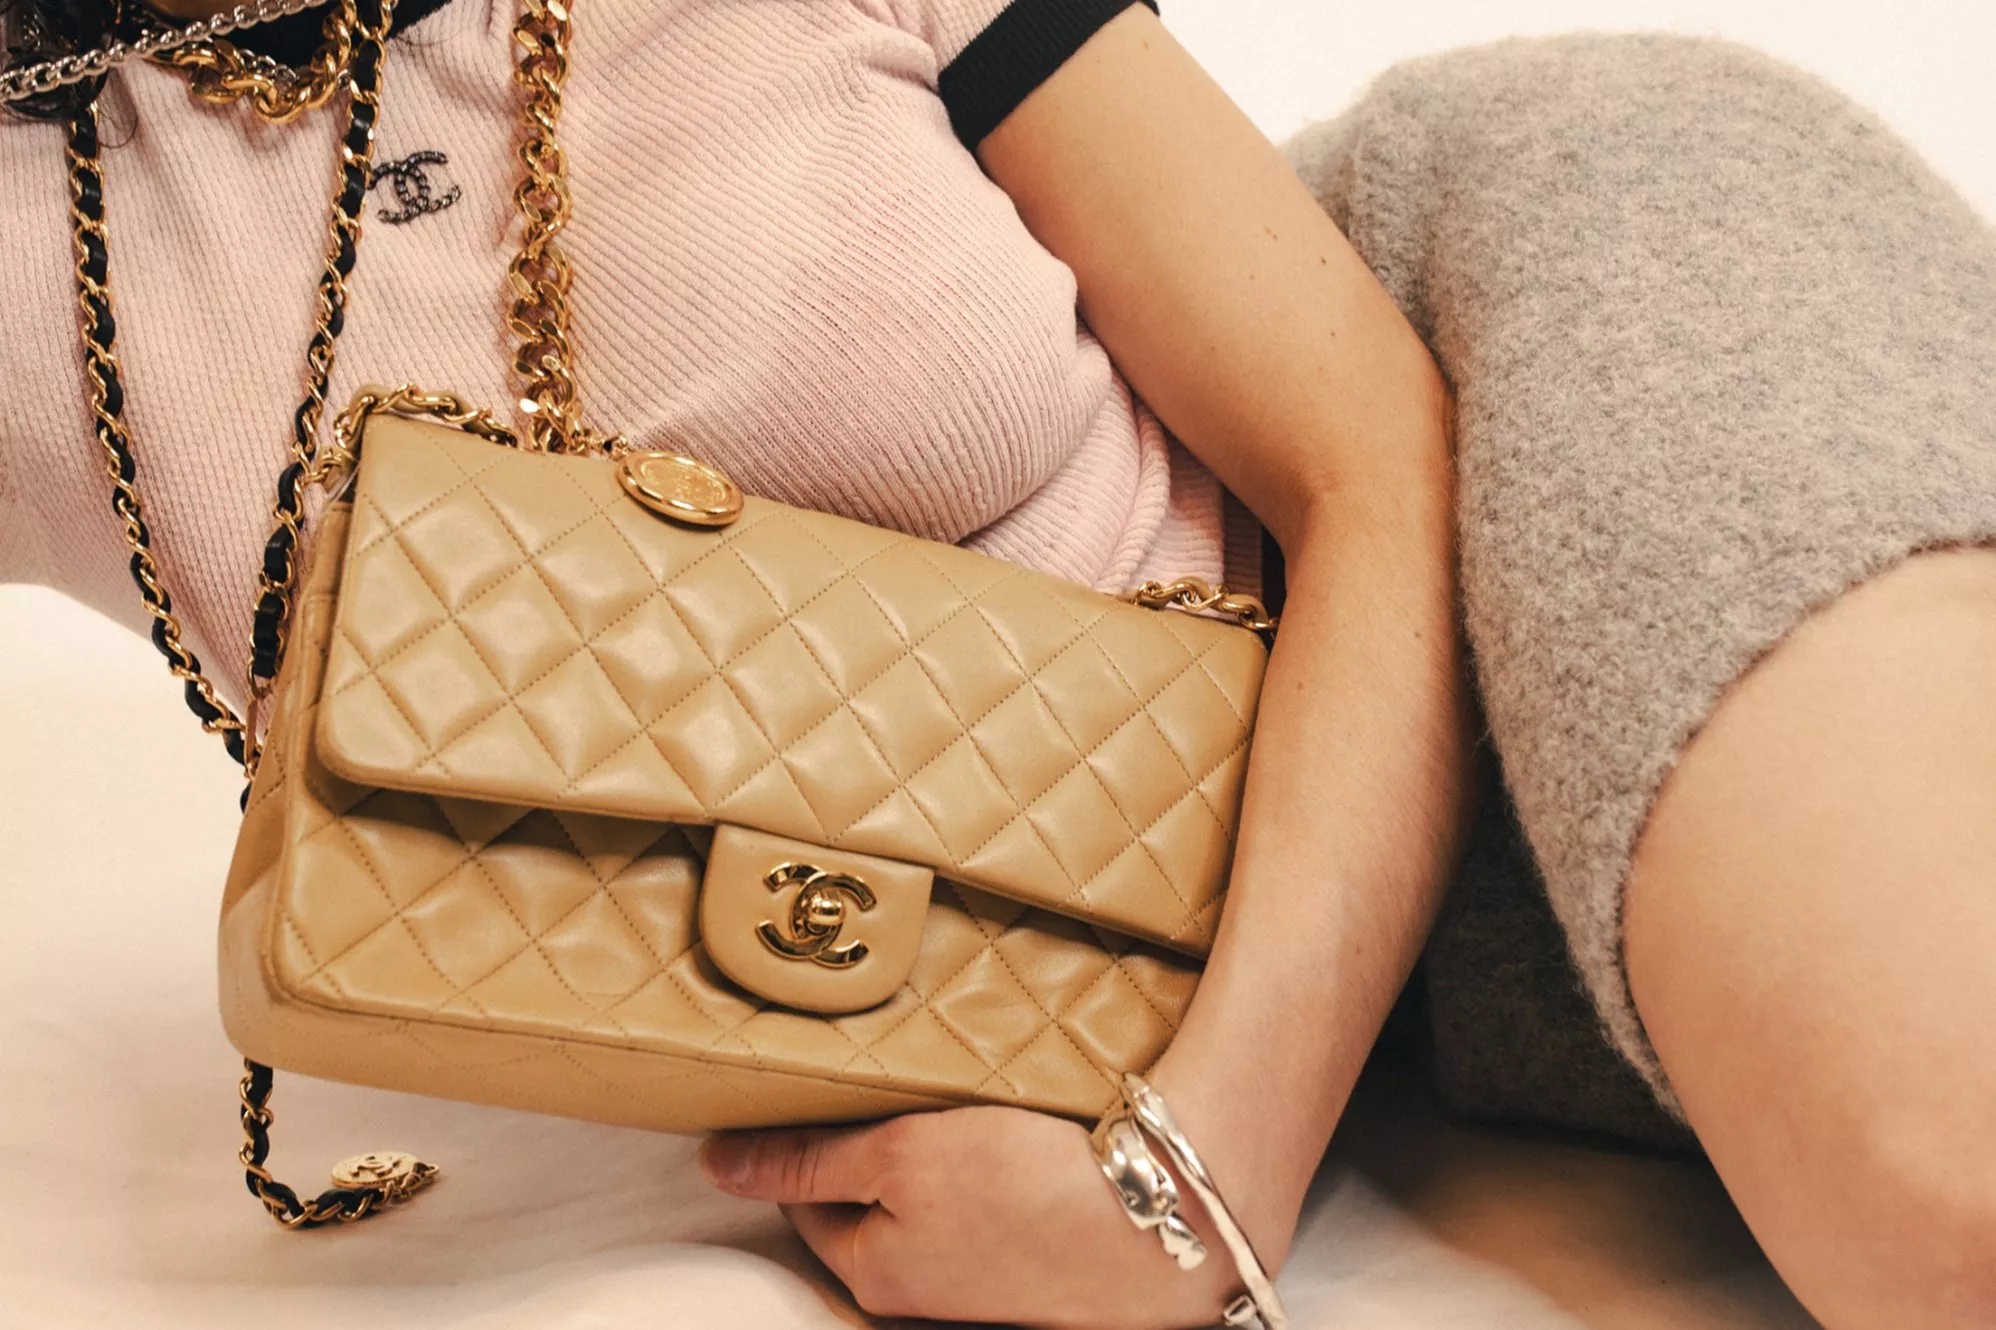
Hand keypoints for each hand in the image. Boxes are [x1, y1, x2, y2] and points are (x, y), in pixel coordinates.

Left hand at [698, 1105, 1255, 1328]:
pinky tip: (1005, 1125)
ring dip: (931, 1148)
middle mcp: (917, 1288)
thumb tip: (715, 1165)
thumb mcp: (899, 1158)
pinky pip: (981, 1199)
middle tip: (887, 1078)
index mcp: (869, 1271)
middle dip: (869, 1141)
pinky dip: (982, 1159)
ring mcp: (975, 1278)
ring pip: (926, 1198)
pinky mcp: (1029, 1257)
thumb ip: (807, 1159)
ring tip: (953, 1098)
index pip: (803, 1192)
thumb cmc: (1025, 1188)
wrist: (1160, 1220)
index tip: (815, 1079)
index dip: (806, 1130)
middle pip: (865, 1199)